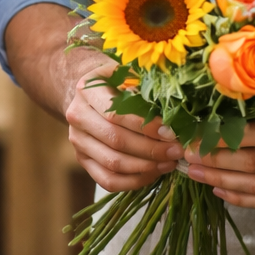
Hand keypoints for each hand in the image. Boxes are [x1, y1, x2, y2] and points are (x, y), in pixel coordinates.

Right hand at [65, 67, 180, 191]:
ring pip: (112, 163)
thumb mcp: (127, 73)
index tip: (171, 132)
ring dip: (145, 167)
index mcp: (87, 90)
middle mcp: (78, 117)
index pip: (117, 114)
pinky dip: (133, 181)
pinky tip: (153, 174)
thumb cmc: (115, 81)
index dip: (146, 126)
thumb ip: (145, 86)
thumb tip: (173, 112)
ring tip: (169, 163)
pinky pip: (107, 180)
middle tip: (176, 151)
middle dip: (151, 149)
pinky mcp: (83, 160)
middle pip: (115, 140)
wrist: (89, 94)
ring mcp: (78, 141)